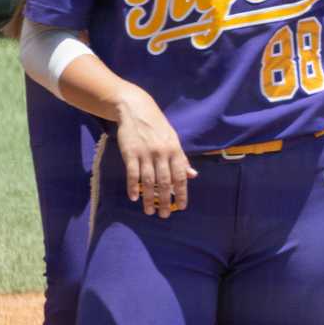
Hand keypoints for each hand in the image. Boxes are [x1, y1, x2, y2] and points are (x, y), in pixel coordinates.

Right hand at [113, 90, 194, 217]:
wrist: (137, 109)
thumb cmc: (158, 127)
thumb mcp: (173, 140)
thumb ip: (182, 159)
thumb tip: (193, 175)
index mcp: (175, 150)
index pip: (181, 176)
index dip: (182, 192)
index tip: (182, 206)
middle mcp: (162, 153)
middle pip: (165, 181)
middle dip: (166, 200)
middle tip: (165, 215)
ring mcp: (145, 153)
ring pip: (149, 180)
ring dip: (149, 197)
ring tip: (149, 211)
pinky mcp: (130, 152)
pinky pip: (132, 173)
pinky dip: (133, 186)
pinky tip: (134, 197)